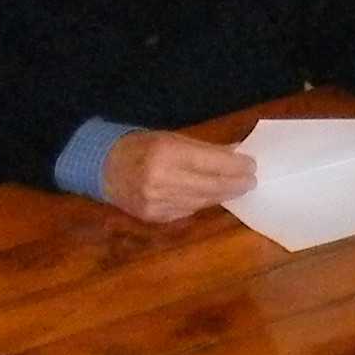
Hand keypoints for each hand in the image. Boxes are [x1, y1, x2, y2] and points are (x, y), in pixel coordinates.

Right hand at [103, 129, 261, 222]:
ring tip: (236, 189)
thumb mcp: (170, 138)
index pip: (211, 162)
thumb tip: (236, 154)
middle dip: (235, 183)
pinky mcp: (155, 217)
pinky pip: (188, 211)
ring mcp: (157, 202)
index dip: (235, 166)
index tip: (251, 165)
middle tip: (251, 181)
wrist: (102, 168)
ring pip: (202, 201)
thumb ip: (203, 149)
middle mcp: (161, 180)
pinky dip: (202, 203)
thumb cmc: (139, 147)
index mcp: (165, 153)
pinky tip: (212, 197)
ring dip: (222, 195)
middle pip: (210, 186)